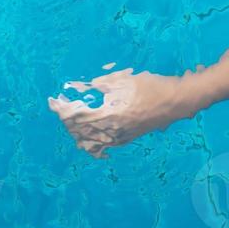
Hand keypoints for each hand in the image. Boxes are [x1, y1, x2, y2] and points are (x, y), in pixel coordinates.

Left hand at [48, 66, 189, 157]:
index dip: (62, 109)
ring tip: (70, 123)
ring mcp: (120, 137)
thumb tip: (80, 87)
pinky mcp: (127, 139)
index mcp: (109, 115)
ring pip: (90, 142)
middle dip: (67, 120)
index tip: (53, 102)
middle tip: (60, 109)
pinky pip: (104, 147)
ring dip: (77, 132)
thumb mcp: (122, 80)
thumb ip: (99, 85)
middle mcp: (112, 130)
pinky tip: (88, 143)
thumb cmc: (149, 87)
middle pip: (80, 131)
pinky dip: (93, 145)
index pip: (76, 116)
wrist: (175, 102)